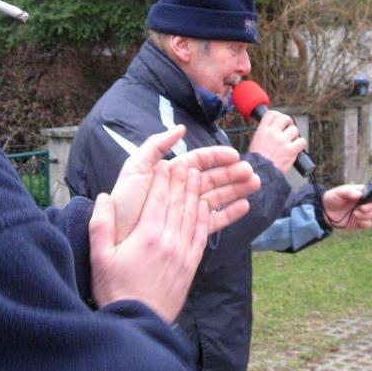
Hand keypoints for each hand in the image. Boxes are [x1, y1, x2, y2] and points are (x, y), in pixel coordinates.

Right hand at [90, 159, 208, 321]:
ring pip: (192, 215)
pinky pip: (201, 235)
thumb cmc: (115, 290)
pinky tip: (205, 206)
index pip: (158, 199)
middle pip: (178, 203)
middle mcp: (168, 240)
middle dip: (182, 180)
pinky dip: (204, 217)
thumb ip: (101, 225)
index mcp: (146, 235)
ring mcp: (182, 252)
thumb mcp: (100, 257)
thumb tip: (103, 197)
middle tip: (186, 162)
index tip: (165, 163)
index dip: (162, 179)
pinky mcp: (190, 265)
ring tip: (198, 176)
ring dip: (196, 193)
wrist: (138, 322)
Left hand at [110, 126, 259, 241]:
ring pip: (216, 196)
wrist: (116, 241)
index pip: (199, 161)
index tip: (235, 155)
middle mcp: (179, 191)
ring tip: (255, 185)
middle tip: (252, 173)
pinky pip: (212, 221)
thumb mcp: (135, 169)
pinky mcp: (186, 231)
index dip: (218, 156)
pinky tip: (245, 207)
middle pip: (212, 178)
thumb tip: (181, 129)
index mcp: (170, 173)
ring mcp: (184, 211)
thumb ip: (155, 145)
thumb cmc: (124, 205)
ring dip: (236, 190)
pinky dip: (229, 214)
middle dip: (233, 174)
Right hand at [247, 109, 306, 173]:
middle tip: (289, 128)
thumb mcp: (255, 143)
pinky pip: (302, 141)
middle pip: (284, 118)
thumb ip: (264, 134)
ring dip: (295, 135)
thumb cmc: (257, 163)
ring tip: (292, 142)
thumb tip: (273, 130)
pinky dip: (301, 144)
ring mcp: (282, 141)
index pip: (271, 114)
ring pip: (294, 130)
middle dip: (289, 122)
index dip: (277, 115)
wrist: (260, 174)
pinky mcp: (291, 150)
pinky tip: (297, 148)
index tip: (280, 119)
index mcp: (262, 131)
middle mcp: (272, 133)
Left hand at [322, 184, 371, 229]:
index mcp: (361, 193)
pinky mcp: (359, 222)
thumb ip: (349, 192)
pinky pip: (368, 224)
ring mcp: (362, 213)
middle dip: (369, 207)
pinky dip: (364, 223)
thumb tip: (360, 194)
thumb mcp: (338, 192)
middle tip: (361, 208)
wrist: (325, 211)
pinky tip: (357, 220)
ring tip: (354, 213)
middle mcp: (363, 203)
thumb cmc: (332, 198)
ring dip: (365, 215)